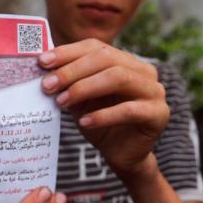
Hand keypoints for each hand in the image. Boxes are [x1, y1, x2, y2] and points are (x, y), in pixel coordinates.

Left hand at [39, 40, 168, 180]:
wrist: (120, 155)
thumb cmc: (100, 123)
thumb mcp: (80, 100)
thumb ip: (69, 83)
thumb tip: (45, 70)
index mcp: (126, 61)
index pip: (96, 47)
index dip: (68, 52)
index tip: (42, 62)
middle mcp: (144, 71)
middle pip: (107, 58)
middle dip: (73, 70)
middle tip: (48, 85)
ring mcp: (155, 91)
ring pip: (119, 78)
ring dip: (86, 88)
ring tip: (62, 102)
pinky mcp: (159, 114)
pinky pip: (129, 109)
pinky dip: (103, 115)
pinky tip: (84, 122)